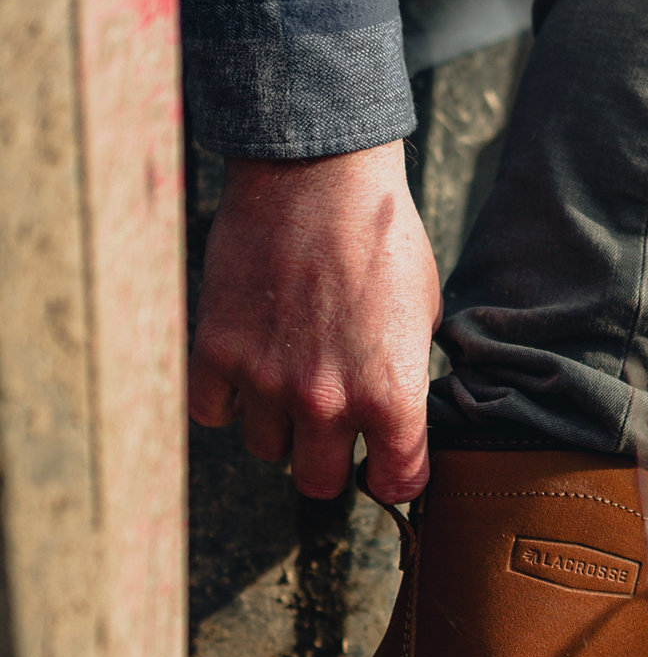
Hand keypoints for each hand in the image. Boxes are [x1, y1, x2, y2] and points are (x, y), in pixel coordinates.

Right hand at [189, 140, 441, 502]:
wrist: (319, 173)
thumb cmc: (382, 238)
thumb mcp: (424, 317)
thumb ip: (407, 380)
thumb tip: (399, 420)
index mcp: (391, 395)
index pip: (396, 482)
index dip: (395, 478)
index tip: (387, 467)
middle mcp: (328, 400)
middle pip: (319, 483)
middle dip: (331, 461)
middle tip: (334, 430)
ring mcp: (268, 380)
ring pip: (268, 449)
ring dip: (281, 427)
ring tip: (291, 384)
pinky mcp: (218, 351)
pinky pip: (214, 413)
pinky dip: (229, 399)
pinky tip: (249, 369)